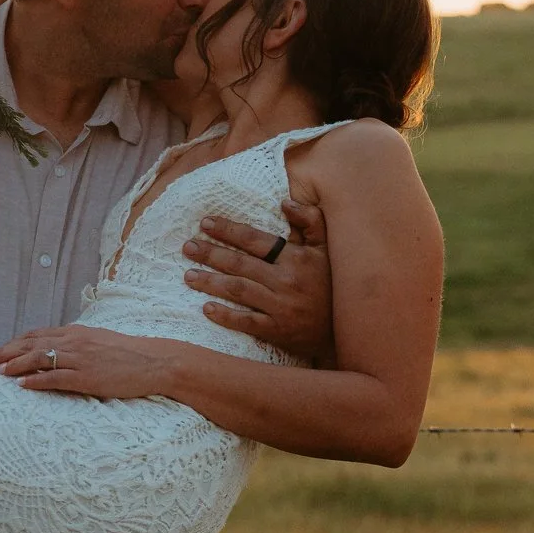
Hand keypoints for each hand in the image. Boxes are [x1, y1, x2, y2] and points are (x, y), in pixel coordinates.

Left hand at [0, 326, 185, 400]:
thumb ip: (77, 343)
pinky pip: (56, 377)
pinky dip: (36, 381)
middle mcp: (74, 341)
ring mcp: (80, 358)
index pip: (36, 335)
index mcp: (75, 332)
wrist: (154, 361)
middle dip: (3, 352)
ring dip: (14, 365)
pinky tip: (21, 386)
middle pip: (30, 344)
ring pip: (39, 358)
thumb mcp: (99, 341)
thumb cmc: (128, 354)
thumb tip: (57, 349)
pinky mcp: (87, 376)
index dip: (12, 343)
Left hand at [180, 199, 333, 363]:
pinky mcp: (277, 330)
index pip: (255, 240)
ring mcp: (280, 307)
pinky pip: (247, 322)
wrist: (345, 328)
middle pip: (240, 264)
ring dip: (211, 282)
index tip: (205, 223)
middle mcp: (285, 280)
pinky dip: (226, 316)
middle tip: (187, 247)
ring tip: (188, 275)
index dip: (229, 230)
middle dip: (211, 254)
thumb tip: (285, 202)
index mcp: (296, 258)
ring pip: (239, 290)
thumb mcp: (327, 248)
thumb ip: (310, 220)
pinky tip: (206, 308)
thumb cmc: (332, 283)